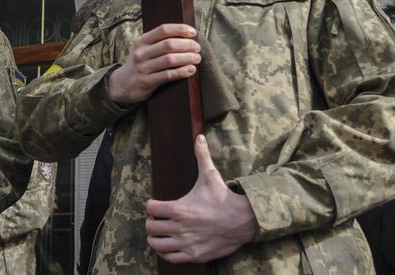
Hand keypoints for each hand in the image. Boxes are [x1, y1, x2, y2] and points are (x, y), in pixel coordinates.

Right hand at [107, 24, 199, 103]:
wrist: (121, 84)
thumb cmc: (139, 64)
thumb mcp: (143, 49)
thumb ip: (158, 42)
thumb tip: (185, 35)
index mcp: (142, 41)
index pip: (163, 30)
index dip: (180, 29)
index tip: (193, 32)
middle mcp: (141, 53)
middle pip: (168, 44)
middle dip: (187, 45)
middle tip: (197, 48)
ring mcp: (143, 67)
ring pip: (169, 60)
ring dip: (187, 58)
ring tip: (197, 58)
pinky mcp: (146, 82)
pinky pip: (167, 75)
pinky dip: (181, 72)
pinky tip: (191, 70)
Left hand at [144, 134, 257, 262]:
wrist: (244, 221)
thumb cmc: (224, 198)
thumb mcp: (211, 176)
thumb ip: (202, 156)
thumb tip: (199, 136)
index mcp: (180, 209)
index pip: (151, 208)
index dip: (151, 205)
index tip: (155, 205)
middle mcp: (180, 227)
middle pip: (151, 228)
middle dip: (151, 222)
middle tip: (156, 219)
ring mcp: (187, 243)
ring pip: (158, 245)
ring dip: (155, 239)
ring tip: (158, 234)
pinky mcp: (195, 255)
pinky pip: (171, 258)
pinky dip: (166, 253)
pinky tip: (168, 246)